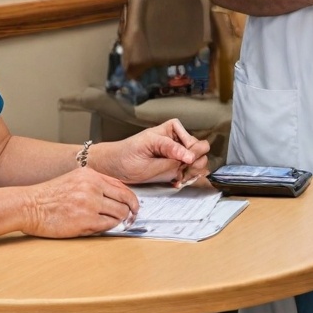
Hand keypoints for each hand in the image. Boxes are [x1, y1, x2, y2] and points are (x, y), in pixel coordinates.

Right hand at [23, 168, 139, 237]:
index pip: (121, 186)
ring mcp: (90, 204)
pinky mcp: (86, 221)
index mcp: (91, 175)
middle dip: (130, 211)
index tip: (134, 205)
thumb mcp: (74, 179)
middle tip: (130, 218)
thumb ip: (95, 184)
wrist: (29, 205)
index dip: (131, 198)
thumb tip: (116, 195)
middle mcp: (93, 187)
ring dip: (119, 220)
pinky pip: (107, 226)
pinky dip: (108, 228)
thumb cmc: (48, 195)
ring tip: (115, 223)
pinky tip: (101, 227)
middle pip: (125, 200)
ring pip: (119, 214)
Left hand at [95, 120, 211, 185]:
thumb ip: (169, 157)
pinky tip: (177, 181)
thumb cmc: (125, 158)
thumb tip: (190, 157)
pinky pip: (192, 167)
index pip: (189, 142)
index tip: (187, 163)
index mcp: (168, 131)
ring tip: (180, 178)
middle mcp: (176, 138)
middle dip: (196, 161)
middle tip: (184, 172)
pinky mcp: (175, 162)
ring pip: (200, 158)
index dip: (190, 154)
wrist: (112, 165)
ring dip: (194, 170)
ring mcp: (177, 150)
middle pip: (200, 147)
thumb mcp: (145, 158)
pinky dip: (189, 176)